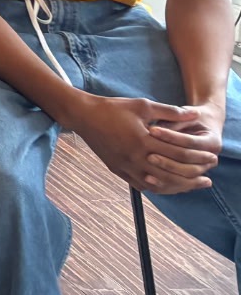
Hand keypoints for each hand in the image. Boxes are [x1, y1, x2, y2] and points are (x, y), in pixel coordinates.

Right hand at [69, 93, 218, 192]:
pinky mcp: (118, 170)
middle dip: (192, 176)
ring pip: (157, 184)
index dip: (197, 156)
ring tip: (192, 186)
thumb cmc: (113, 108)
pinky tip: (168, 185)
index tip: (211, 157)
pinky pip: (142, 185)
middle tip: (207, 177)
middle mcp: (134, 157)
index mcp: (142, 140)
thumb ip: (170, 112)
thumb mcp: (143, 106)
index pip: (177, 154)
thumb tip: (194, 113)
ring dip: (177, 187)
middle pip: (170, 173)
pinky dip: (158, 188)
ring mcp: (125, 166)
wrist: (83, 116)